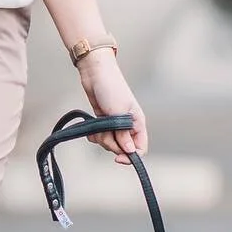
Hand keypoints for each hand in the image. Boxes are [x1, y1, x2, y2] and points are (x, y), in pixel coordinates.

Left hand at [76, 50, 147, 164]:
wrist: (95, 73)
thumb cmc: (111, 88)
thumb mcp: (119, 112)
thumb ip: (123, 133)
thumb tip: (129, 152)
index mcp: (138, 123)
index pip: (140, 148)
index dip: (131, 156)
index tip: (117, 158)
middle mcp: (128, 125)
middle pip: (122, 148)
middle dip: (111, 144)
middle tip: (104, 132)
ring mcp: (115, 124)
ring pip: (110, 143)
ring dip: (102, 139)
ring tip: (97, 127)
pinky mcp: (103, 122)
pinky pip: (101, 137)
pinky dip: (95, 136)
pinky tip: (91, 129)